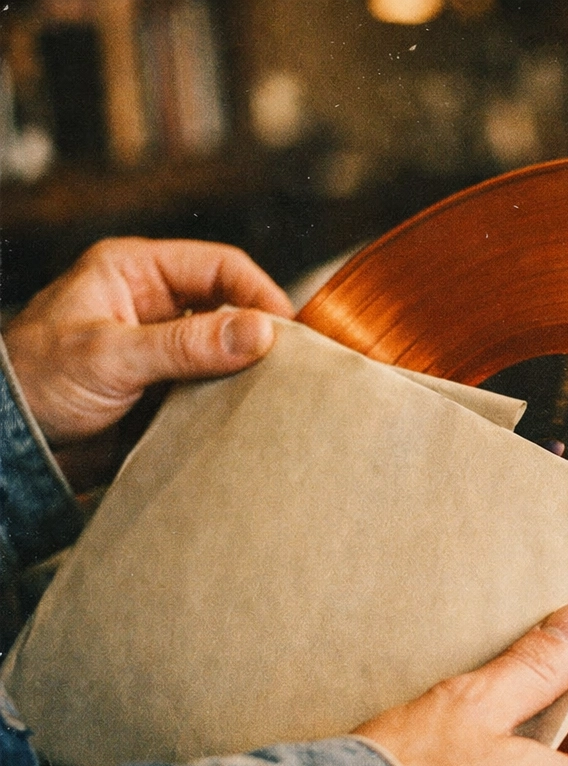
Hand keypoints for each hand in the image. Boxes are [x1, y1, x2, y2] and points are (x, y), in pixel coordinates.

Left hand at [4, 238, 292, 486]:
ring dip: (247, 373)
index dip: (260, 295)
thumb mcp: (111, 356)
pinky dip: (230, 401)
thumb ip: (186, 345)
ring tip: (274, 395)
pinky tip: (245, 416)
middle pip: (230, 308)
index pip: (220, 268)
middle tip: (293, 368)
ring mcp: (163, 349)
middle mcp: (154, 305)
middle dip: (260, 337)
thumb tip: (260, 332)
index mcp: (135, 272)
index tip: (289, 333)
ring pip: (226, 352)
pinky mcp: (167, 389)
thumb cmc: (35, 382)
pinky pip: (213, 388)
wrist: (11, 449)